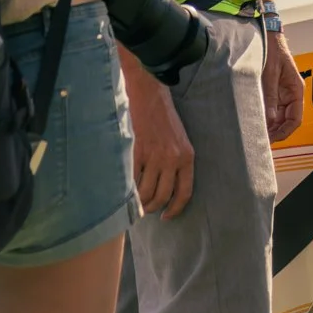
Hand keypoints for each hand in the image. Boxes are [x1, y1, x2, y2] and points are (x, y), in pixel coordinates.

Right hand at [120, 57, 194, 217]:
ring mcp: (154, 156)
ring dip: (139, 201)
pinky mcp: (138, 152)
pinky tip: (126, 189)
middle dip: (153, 207)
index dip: (175, 209)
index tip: (166, 216)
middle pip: (162, 196)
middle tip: (146, 209)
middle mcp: (173, 159)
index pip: (184, 192)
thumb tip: (166, 189)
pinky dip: (128, 189)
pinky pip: (132, 180)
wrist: (150, 95)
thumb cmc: (164, 119)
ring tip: (135, 201)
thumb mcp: (179, 141)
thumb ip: (176, 163)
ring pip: (146, 192)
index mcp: (187, 156)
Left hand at [262, 29, 304, 141]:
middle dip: (276, 131)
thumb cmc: (271, 49)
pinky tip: (254, 120)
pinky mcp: (272, 89)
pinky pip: (270, 108)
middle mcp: (290, 93)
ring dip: (269, 125)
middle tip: (260, 140)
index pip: (296, 119)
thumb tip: (270, 119)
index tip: (272, 139)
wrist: (265, 34)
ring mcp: (281, 92)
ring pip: (278, 116)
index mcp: (295, 89)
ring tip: (256, 132)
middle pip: (287, 120)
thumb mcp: (270, 73)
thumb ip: (270, 96)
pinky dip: (264, 116)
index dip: (285, 131)